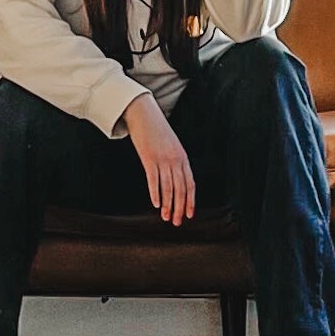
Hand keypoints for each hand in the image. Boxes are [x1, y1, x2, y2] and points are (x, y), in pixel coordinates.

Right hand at [126, 92, 195, 224]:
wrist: (144, 113)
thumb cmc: (156, 131)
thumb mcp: (171, 146)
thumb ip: (175, 162)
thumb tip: (175, 180)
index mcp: (183, 157)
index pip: (190, 184)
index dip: (190, 201)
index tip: (189, 214)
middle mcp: (175, 159)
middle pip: (180, 188)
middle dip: (180, 207)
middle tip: (177, 221)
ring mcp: (162, 159)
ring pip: (168, 187)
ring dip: (168, 204)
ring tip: (166, 217)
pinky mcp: (149, 158)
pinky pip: (154, 179)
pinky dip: (155, 193)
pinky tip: (156, 204)